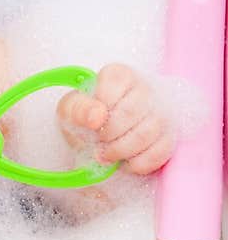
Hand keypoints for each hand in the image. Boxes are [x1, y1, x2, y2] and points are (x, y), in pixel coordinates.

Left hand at [57, 63, 174, 175]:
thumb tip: (96, 117)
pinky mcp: (168, 137)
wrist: (97, 139)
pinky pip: (159, 152)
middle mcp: (145, 89)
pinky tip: (125, 163)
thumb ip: (78, 109)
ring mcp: (161, 112)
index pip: (114, 84)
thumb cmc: (85, 118)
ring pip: (147, 133)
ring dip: (121, 151)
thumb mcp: (71, 110)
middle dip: (108, 134)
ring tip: (107, 155)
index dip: (99, 108)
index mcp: (119, 76)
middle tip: (98, 142)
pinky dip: (138, 164)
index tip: (91, 122)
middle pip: (131, 112)